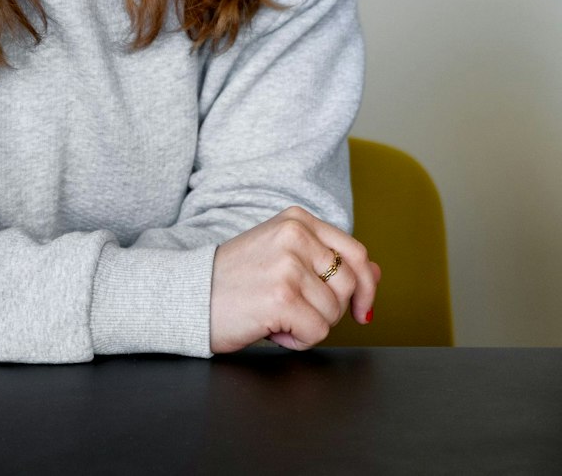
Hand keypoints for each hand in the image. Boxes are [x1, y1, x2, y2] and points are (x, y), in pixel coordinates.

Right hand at [209, 206, 380, 352]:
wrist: (186, 297)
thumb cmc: (233, 281)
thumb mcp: (283, 257)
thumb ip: (329, 261)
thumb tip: (376, 274)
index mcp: (297, 220)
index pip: (356, 253)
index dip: (366, 286)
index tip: (362, 309)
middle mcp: (296, 236)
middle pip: (348, 285)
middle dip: (331, 310)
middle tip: (297, 313)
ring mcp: (289, 265)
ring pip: (334, 312)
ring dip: (310, 325)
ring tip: (277, 317)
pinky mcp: (282, 297)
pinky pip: (317, 332)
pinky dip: (298, 341)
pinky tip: (272, 329)